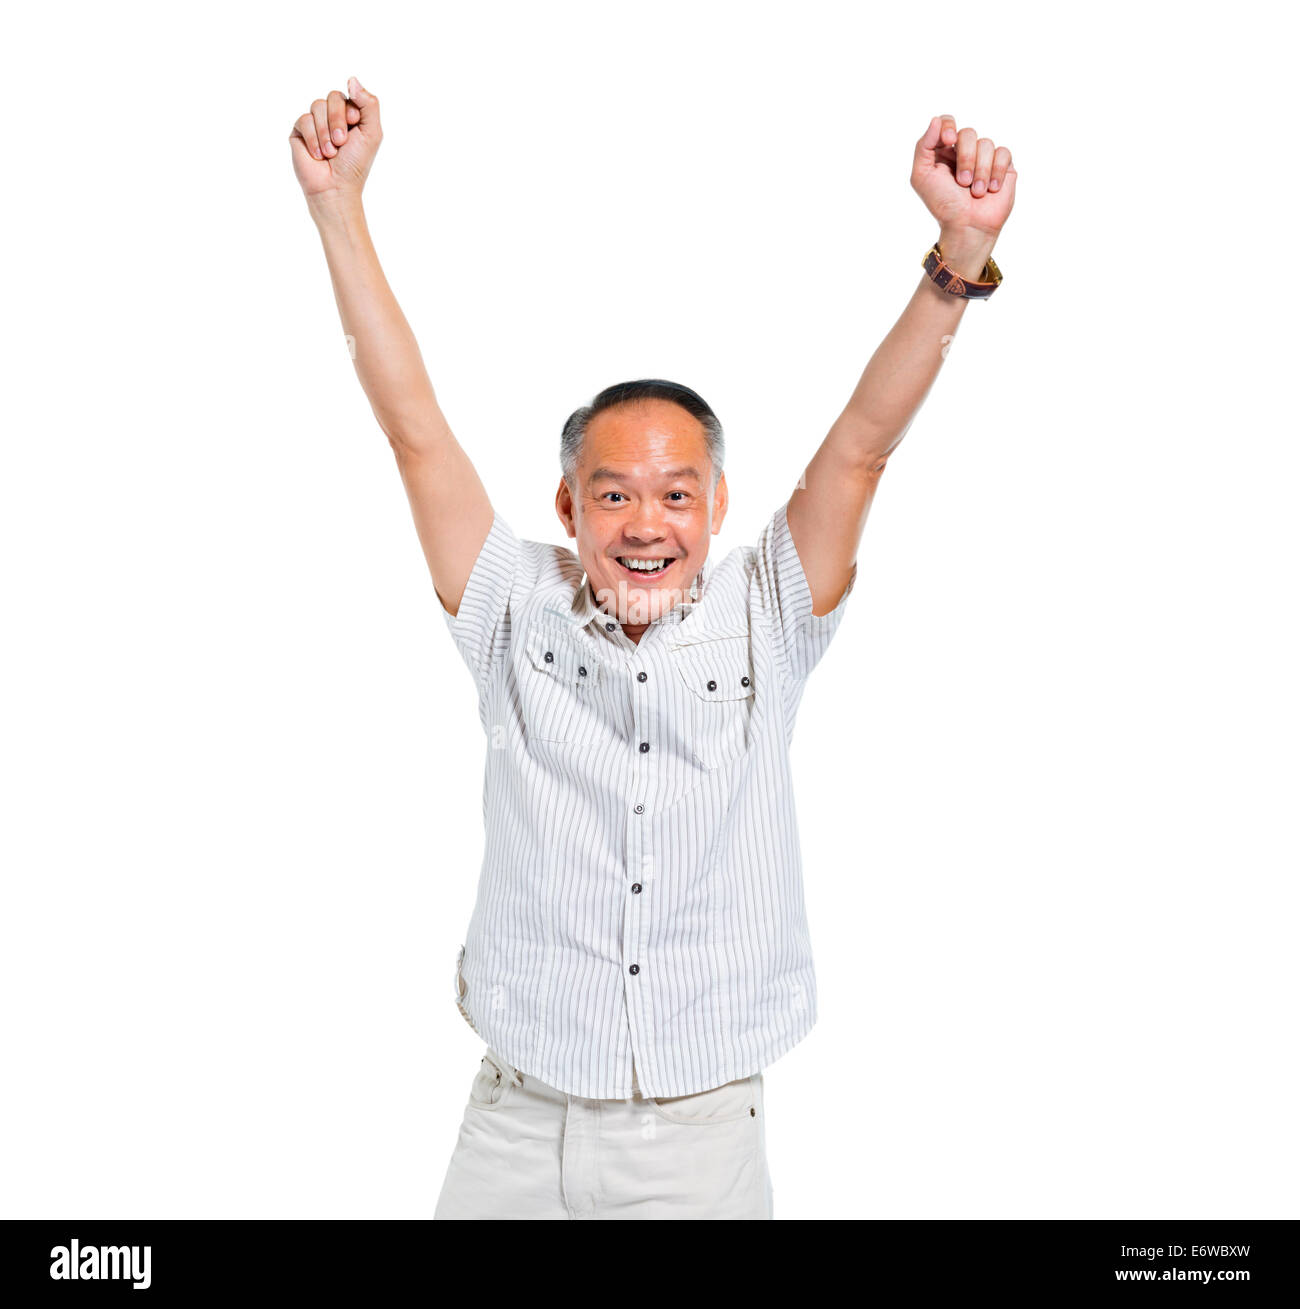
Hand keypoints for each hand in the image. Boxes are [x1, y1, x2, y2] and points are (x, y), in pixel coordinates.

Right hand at [289, 76, 382, 200]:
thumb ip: (369, 104)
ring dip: (325, 132)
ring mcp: (315, 123)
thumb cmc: (355, 164)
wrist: (335, 187)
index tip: (354, 126)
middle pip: (332, 97)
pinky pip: (304, 120)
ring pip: (316, 106)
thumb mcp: (372, 133)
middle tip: (341, 143)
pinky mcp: (299, 132)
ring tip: (330, 153)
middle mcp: (332, 116)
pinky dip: (313, 139)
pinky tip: (318, 155)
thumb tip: (352, 79)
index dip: (350, 111)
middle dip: (338, 120)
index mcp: (350, 115)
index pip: (348, 95)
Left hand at [911, 115, 1016, 238]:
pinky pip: (1003, 153)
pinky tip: (991, 189)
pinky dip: (996, 172)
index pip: (947, 122)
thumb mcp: (922, 177)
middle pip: (968, 133)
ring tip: (976, 192)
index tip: (948, 142)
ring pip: (986, 143)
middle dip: (966, 159)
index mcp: (943, 151)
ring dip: (980, 171)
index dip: (949, 127)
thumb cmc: (943, 204)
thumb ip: (923, 146)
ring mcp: (984, 157)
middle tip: (962, 183)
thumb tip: (936, 120)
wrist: (967, 226)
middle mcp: (964, 151)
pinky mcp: (1004, 165)